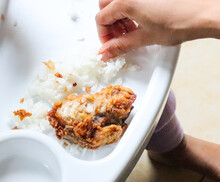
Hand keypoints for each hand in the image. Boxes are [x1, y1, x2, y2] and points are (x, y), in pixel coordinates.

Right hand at [95, 0, 219, 60]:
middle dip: (109, 23)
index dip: (103, 35)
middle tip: (119, 37)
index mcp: (125, 1)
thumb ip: (120, 45)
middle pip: (106, 6)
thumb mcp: (145, 37)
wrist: (205, 12)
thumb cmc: (181, 20)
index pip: (101, 18)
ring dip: (119, 15)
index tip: (110, 45)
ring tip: (132, 29)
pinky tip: (141, 18)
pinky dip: (130, 7)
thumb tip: (106, 52)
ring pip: (117, 0)